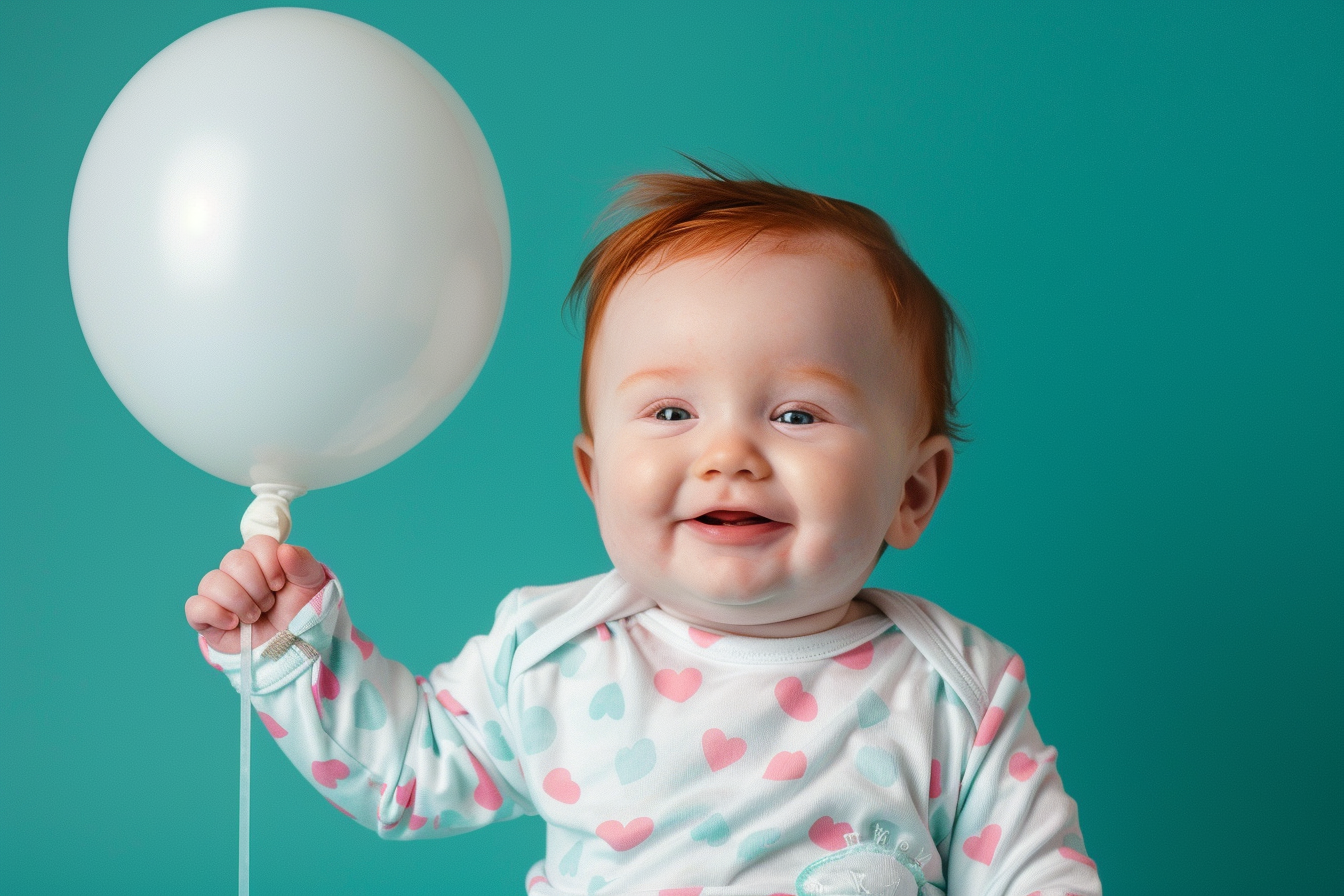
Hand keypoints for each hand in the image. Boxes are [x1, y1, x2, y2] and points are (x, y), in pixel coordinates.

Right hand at [186, 535, 328, 653]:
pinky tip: (233, 624)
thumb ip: (302, 563)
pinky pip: (194, 607)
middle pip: (233, 560)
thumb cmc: (299, 612)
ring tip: (254, 617)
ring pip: (211, 582)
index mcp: (261, 559)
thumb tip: (284, 550)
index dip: (269, 563)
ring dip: (239, 602)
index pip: (256, 543)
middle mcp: (236, 573)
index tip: (280, 584)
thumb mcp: (311, 584)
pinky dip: (215, 614)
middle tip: (269, 604)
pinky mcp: (206, 617)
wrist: (291, 647)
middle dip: (257, 587)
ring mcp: (219, 595)